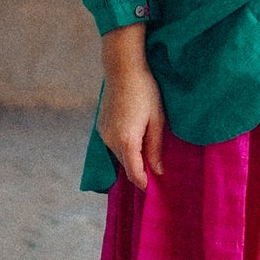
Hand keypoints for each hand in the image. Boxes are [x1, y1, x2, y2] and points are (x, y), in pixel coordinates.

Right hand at [98, 30, 165, 188]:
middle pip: (126, 166)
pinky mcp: (101, 127)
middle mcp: (111, 141)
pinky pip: (113, 145)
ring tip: (148, 153)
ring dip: (132, 158)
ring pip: (119, 156)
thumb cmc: (145, 91)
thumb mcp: (157, 120)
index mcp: (127, 141)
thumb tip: (157, 171)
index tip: (155, 190)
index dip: (145, 184)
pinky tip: (136, 138)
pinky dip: (124, 148)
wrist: (122, 68)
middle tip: (157, 172)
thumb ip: (155, 148)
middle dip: (140, 172)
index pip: (135, 173)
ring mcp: (103, 134)